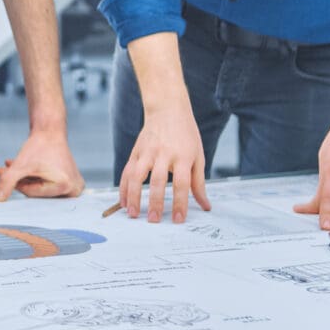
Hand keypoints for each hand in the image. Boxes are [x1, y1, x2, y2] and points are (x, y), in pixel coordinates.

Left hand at [0, 130, 85, 200]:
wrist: (50, 132)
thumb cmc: (38, 146)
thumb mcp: (20, 165)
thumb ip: (7, 182)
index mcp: (65, 186)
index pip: (33, 194)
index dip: (16, 183)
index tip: (4, 172)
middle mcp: (74, 190)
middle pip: (39, 194)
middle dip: (21, 182)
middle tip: (5, 169)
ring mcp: (75, 188)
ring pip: (42, 191)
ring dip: (26, 180)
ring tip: (12, 167)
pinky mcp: (72, 185)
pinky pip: (49, 188)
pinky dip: (36, 180)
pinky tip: (24, 170)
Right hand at [118, 104, 210, 222]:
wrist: (168, 109)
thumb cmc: (186, 134)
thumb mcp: (198, 156)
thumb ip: (199, 183)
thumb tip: (205, 206)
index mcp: (183, 156)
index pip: (182, 183)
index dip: (180, 203)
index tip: (178, 219)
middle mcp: (164, 154)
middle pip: (159, 181)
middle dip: (155, 202)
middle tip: (154, 220)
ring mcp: (147, 151)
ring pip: (137, 176)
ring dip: (133, 196)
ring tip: (132, 214)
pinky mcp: (136, 151)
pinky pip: (127, 171)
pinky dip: (124, 187)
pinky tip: (124, 201)